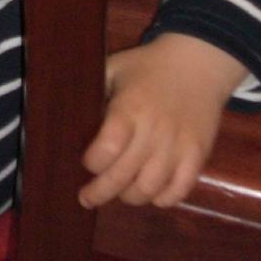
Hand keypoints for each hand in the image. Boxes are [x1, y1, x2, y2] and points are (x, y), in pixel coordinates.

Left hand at [78, 34, 246, 209]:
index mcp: (130, 108)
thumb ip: (91, 91)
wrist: (197, 62)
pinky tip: (149, 193)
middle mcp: (154, 130)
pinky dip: (162, 198)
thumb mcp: (113, 68)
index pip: (107, 149)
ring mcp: (178, 146)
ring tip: (118, 192)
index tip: (85, 162)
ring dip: (129, 196)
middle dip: (100, 192)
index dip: (92, 162)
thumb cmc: (147, 66)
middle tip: (86, 198)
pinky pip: (179, 190)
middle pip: (124, 176)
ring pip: (149, 189)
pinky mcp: (198, 155)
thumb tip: (62, 113)